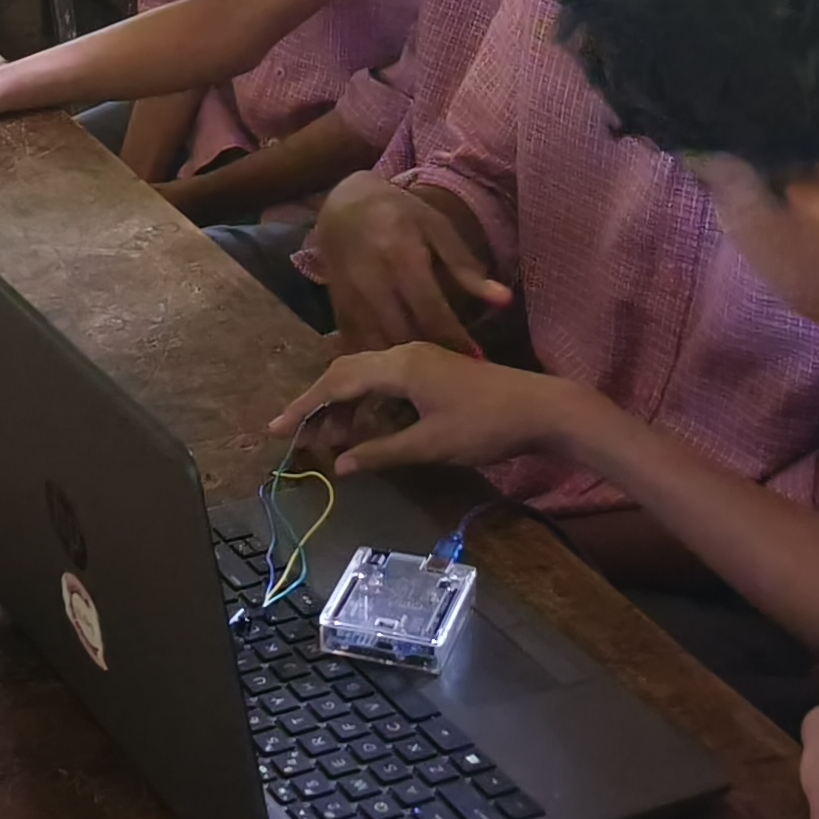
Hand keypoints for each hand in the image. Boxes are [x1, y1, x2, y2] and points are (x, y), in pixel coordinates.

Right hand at [268, 344, 575, 473]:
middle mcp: (403, 353)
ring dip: (342, 407)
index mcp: (398, 366)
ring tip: (326, 441)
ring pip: (364, 377)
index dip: (303, 407)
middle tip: (297, 439)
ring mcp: (419, 359)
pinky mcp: (431, 369)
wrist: (541, 409)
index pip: (336, 382)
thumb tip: (340, 465)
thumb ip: (381, 452)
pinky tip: (363, 428)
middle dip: (317, 406)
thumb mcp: (430, 445)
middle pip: (344, 373)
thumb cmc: (485, 427)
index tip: (277, 430)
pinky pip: (384, 381)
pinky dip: (365, 403)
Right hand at [311, 178, 512, 355]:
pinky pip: (356, 343)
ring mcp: (349, 294)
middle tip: (457, 368)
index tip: (476, 359)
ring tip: (431, 370)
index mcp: (401, 255)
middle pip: (404, 332)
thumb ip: (466, 267)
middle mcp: (371, 278)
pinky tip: (397, 366)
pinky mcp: (335, 305)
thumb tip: (504, 300)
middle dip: (432, 354)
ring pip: (378, 343)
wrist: (343, 202)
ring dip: (405, 361)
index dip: (455, 339)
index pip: (432, 311)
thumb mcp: (436, 227)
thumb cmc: (398, 212)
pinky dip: (378, 357)